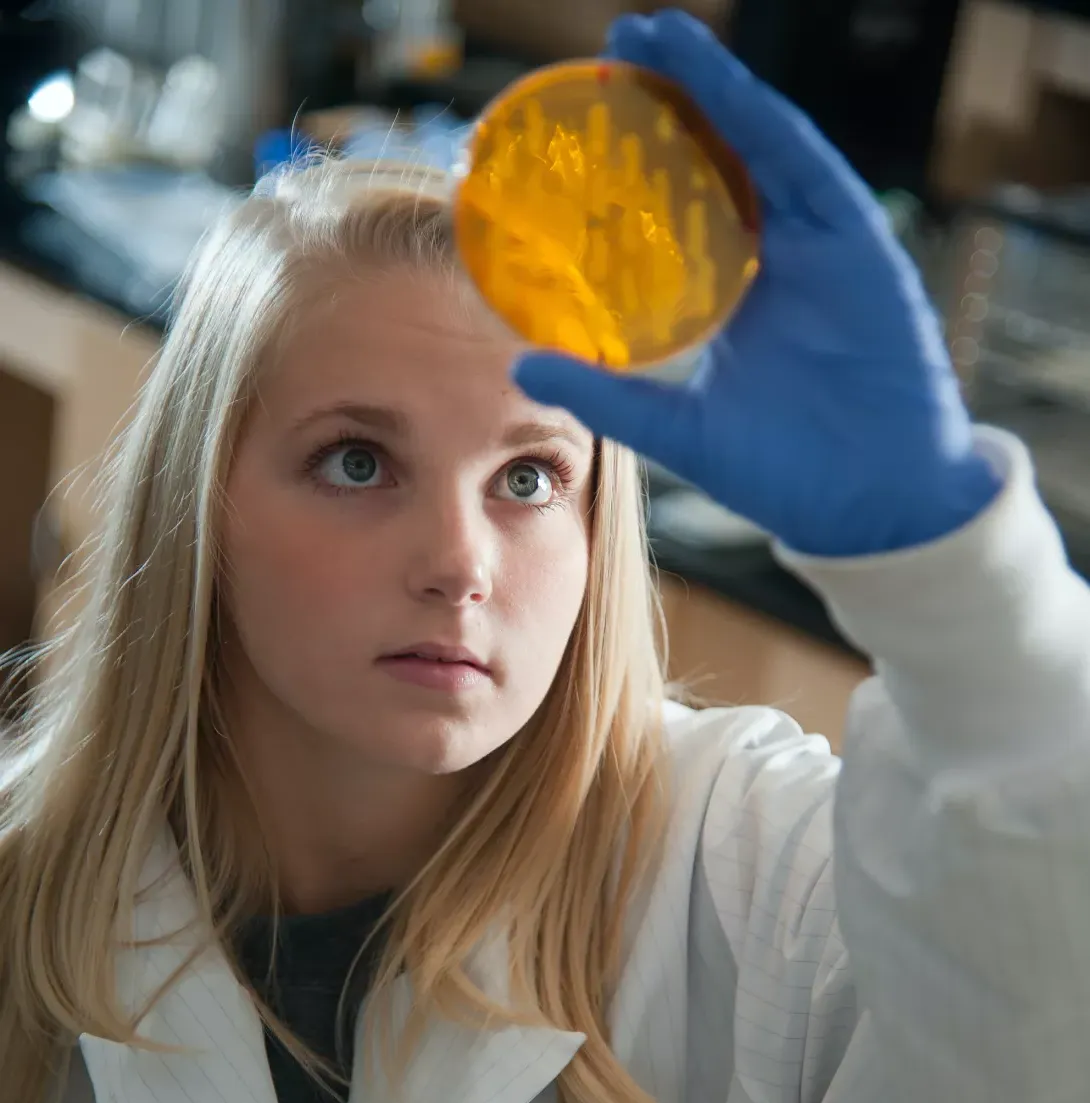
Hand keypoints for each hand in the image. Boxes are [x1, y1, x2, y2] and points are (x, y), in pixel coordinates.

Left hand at [512, 9, 999, 556]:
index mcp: (738, 292)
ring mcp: (823, 247)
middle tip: (616, 46)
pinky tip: (721, 85)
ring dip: (714, 85)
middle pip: (725, 157)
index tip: (588, 117)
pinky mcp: (862, 249)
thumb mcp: (676, 428)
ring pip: (765, 145)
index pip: (687, 205)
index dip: (644, 157)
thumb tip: (522, 368)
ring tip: (656, 36)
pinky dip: (765, 125)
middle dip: (675, 96)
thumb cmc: (781, 472)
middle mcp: (780, 256)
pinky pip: (810, 172)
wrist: (868, 507)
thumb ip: (607, 395)